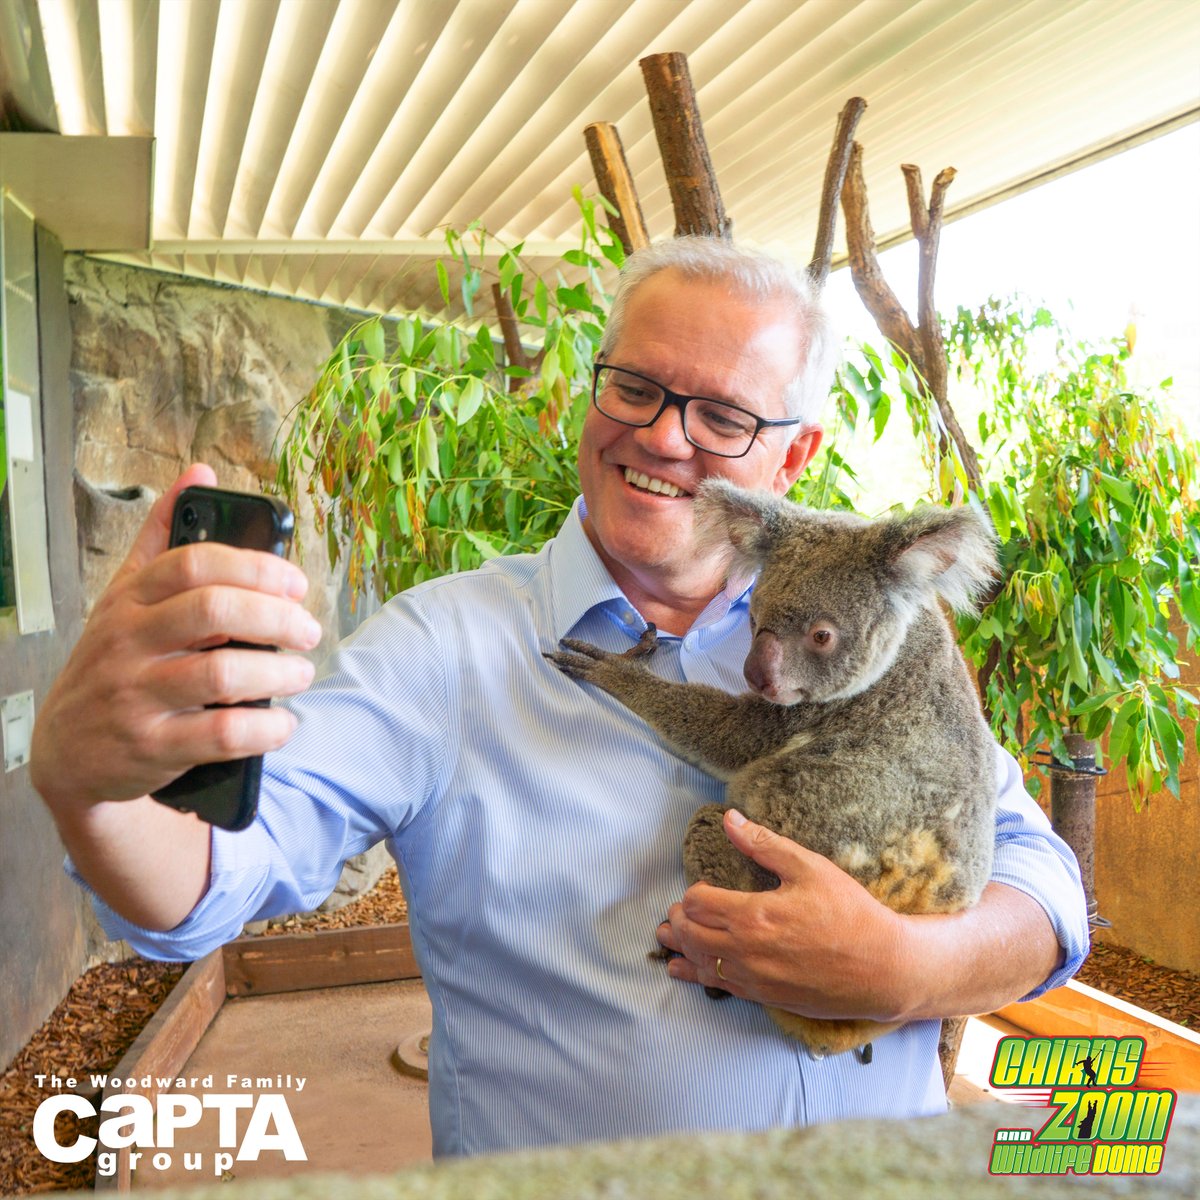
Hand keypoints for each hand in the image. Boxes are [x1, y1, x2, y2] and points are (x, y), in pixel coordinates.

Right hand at [31, 464, 321, 815]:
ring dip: (278, 673)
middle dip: (277, 618)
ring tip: (301, 674)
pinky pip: (222, 734)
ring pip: (222, 673)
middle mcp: (128, 643)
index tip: (295, 583)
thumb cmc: (113, 663)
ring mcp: (137, 696)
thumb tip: (200, 472)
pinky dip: (265, 728)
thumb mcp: (124, 596)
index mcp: (129, 600)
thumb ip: (163, 536)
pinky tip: (282, 722)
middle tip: (308, 631)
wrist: (66, 751)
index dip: (255, 567)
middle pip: (214, 612)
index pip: (194, 563)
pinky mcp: (153, 747)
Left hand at [655, 809, 911, 1021]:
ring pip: (698, 963)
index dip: (693, 893)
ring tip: (668, 937)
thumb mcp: (809, 868)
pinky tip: (682, 970)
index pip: (698, 903)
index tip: (702, 888)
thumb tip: (729, 819)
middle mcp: (746, 951)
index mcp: (754, 915)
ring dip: (679, 947)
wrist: (883, 969)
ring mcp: (753, 979)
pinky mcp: (764, 997)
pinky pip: (717, 987)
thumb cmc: (850, 913)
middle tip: (677, 910)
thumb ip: (764, 845)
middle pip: (690, 934)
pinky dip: (694, 975)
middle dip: (678, 919)